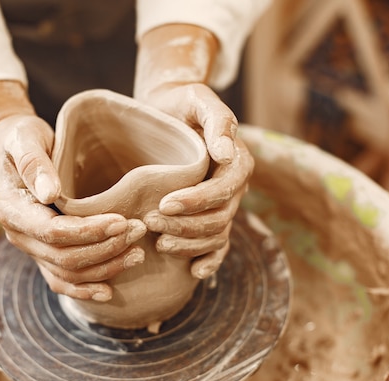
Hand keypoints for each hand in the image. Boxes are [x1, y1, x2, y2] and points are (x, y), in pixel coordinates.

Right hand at [0, 82, 145, 300]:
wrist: (15, 150)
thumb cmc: (24, 139)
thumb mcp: (24, 139)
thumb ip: (34, 163)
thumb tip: (50, 193)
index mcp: (13, 210)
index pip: (54, 232)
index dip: (89, 232)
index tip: (121, 221)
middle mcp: (20, 235)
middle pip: (64, 257)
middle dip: (105, 248)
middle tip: (139, 229)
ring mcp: (32, 248)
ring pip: (67, 273)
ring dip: (104, 267)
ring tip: (138, 252)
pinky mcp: (44, 254)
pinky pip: (62, 281)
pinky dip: (85, 288)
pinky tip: (110, 290)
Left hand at [135, 25, 253, 278]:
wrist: (169, 110)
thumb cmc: (182, 103)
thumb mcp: (198, 100)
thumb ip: (218, 122)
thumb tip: (225, 153)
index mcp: (237, 161)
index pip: (223, 190)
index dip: (197, 201)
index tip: (164, 203)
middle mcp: (234, 187)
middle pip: (219, 217)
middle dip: (186, 225)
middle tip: (151, 223)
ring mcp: (223, 204)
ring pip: (215, 235)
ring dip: (190, 243)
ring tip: (159, 242)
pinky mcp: (207, 215)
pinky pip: (217, 244)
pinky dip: (209, 260)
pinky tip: (195, 272)